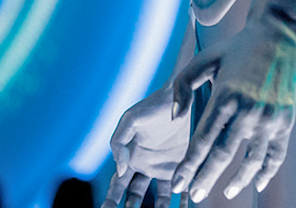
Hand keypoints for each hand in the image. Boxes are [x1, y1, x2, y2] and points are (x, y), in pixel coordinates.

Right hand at [101, 84, 191, 207]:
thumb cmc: (151, 106)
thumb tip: (119, 169)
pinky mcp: (182, 167)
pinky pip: (182, 190)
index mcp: (130, 157)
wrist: (179, 98)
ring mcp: (164, 169)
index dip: (111, 200)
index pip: (118, 184)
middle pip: (136, 197)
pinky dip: (184, 202)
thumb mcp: (130, 120)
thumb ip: (119, 142)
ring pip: (160, 199)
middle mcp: (145, 167)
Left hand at [169, 16, 295, 201]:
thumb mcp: (203, 59)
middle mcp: (247, 110)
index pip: (203, 140)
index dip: (189, 165)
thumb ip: (183, 86)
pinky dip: (267, 171)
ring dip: (237, 180)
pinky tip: (257, 182)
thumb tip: (176, 118)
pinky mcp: (286, 120)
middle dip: (206, 178)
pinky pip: (276, 154)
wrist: (277, 36)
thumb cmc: (235, 48)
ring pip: (251, 160)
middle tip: (194, 196)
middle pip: (223, 155)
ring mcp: (269, 117)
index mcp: (224, 96)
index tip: (178, 182)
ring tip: (226, 191)